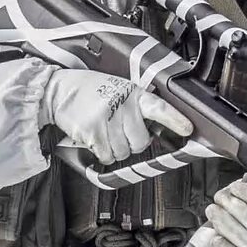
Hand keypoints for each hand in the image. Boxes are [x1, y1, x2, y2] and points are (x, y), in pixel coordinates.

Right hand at [46, 68, 188, 165]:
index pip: (159, 107)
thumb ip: (136, 106)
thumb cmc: (90, 91)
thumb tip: (153, 131)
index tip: (187, 129)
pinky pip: (106, 156)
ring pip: (123, 152)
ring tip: (105, 134)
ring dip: (115, 150)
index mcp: (132, 93)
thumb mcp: (118, 89)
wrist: (59, 90)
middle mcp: (122, 105)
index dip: (175, 120)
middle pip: (141, 142)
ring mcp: (107, 119)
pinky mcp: (92, 132)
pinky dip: (102, 154)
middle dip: (132, 143)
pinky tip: (96, 139)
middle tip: (120, 133)